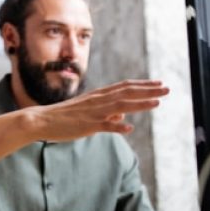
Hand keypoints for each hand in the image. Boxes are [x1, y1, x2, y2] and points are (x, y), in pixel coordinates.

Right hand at [35, 80, 169, 141]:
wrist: (42, 120)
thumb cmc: (65, 116)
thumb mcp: (89, 111)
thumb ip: (107, 111)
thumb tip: (123, 114)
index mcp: (99, 95)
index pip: (125, 86)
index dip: (143, 85)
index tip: (159, 83)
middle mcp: (98, 100)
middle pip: (127, 93)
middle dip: (148, 90)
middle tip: (167, 89)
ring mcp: (93, 112)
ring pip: (120, 105)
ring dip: (140, 104)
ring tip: (157, 103)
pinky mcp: (86, 125)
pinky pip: (104, 125)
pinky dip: (117, 125)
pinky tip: (129, 127)